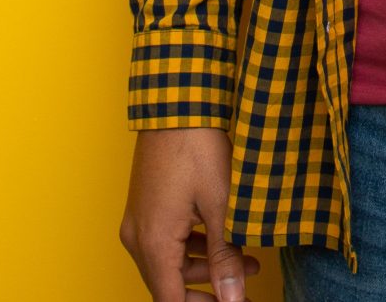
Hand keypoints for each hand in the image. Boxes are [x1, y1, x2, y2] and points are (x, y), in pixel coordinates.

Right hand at [121, 125, 258, 301]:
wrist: (177, 104)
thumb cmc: (197, 148)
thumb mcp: (221, 206)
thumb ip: (226, 257)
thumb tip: (233, 298)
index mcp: (153, 242)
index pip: (171, 300)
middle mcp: (137, 236)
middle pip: (168, 286)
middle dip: (208, 291)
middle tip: (244, 286)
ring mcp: (138, 220)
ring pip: (169, 264)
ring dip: (205, 268)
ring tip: (248, 260)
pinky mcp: (145, 207)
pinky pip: (165, 243)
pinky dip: (193, 249)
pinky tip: (223, 239)